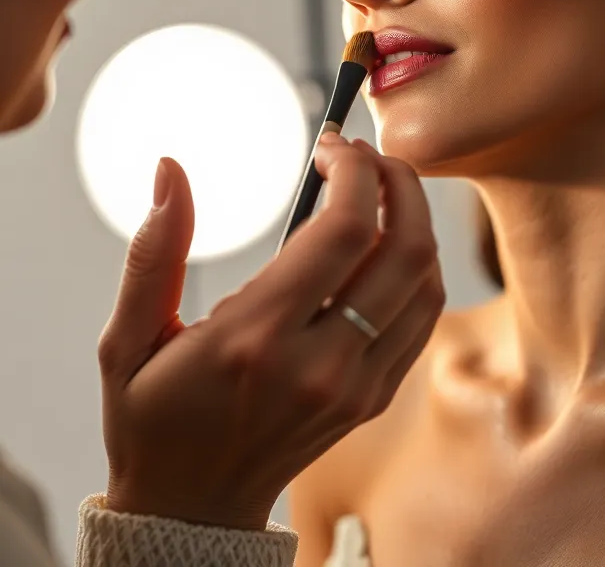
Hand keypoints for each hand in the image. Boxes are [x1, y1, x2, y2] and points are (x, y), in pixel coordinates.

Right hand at [99, 136, 443, 529]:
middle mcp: (319, 365)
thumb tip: (172, 170)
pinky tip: (386, 240)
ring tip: (378, 188)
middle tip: (366, 155)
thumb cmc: (152, 420)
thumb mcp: (126, 341)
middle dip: (397, 181)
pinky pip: (423, 316)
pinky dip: (418, 265)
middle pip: (405, 248)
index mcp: (256, 340)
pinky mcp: (374, 398)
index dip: (351, 170)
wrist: (190, 511)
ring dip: (414, 218)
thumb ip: (154, 254)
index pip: (344, 231)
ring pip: (426, 281)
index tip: (329, 146)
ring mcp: (356, 387)